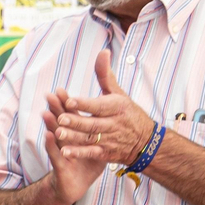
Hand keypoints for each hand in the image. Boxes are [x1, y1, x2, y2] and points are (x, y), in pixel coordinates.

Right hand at [42, 92, 105, 204]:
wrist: (76, 186)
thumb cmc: (86, 165)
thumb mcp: (95, 146)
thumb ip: (99, 130)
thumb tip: (110, 115)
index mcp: (75, 135)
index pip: (70, 116)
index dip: (66, 104)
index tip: (61, 90)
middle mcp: (65, 142)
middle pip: (60, 122)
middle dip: (55, 109)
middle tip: (49, 95)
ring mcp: (61, 153)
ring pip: (55, 136)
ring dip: (50, 124)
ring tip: (46, 112)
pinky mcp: (60, 165)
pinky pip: (55, 154)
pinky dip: (51, 145)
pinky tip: (49, 135)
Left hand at [53, 51, 156, 165]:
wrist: (146, 142)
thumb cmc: (127, 112)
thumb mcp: (119, 93)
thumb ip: (106, 75)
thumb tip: (103, 51)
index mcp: (117, 107)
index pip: (99, 105)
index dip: (85, 103)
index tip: (69, 99)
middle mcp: (114, 124)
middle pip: (93, 123)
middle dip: (76, 121)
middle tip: (60, 118)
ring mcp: (110, 140)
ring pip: (90, 138)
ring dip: (74, 137)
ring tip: (58, 133)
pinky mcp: (106, 153)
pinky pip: (92, 153)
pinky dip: (79, 153)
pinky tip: (64, 151)